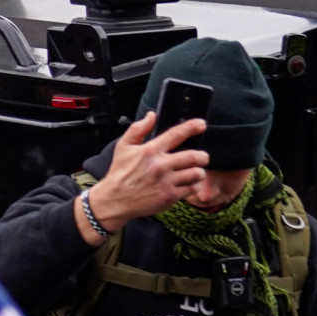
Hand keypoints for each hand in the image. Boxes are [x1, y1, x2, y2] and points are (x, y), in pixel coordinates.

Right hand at [77, 111, 209, 239]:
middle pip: (194, 156)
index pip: (175, 134)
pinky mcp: (169, 196)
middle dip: (202, 156)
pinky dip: (192, 186)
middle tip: (201, 158)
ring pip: (196, 173)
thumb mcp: (123, 147)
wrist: (114, 200)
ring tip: (193, 173)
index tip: (201, 124)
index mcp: (150, 151)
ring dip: (198, 172)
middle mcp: (160, 165)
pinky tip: (185, 185)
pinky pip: (191, 188)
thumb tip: (152, 115)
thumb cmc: (119, 173)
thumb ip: (138, 129)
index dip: (191, 127)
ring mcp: (166, 181)